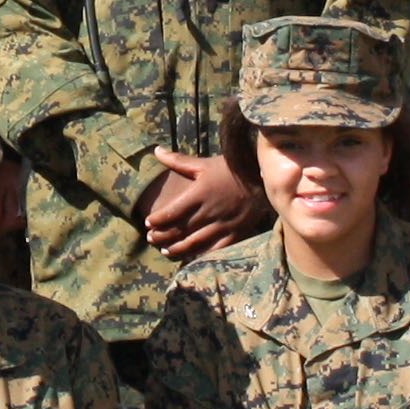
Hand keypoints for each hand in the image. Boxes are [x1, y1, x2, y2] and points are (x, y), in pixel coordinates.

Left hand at [142, 149, 261, 257]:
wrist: (262, 178)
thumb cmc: (231, 169)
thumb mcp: (204, 163)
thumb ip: (178, 161)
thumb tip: (156, 150)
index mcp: (199, 194)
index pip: (172, 212)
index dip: (158, 219)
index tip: (147, 222)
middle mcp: (209, 212)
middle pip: (180, 229)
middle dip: (163, 236)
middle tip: (151, 238)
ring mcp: (223, 225)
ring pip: (195, 242)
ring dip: (178, 248)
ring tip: (166, 251)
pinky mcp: (235, 233)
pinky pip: (215, 248)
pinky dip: (201, 254)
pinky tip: (191, 258)